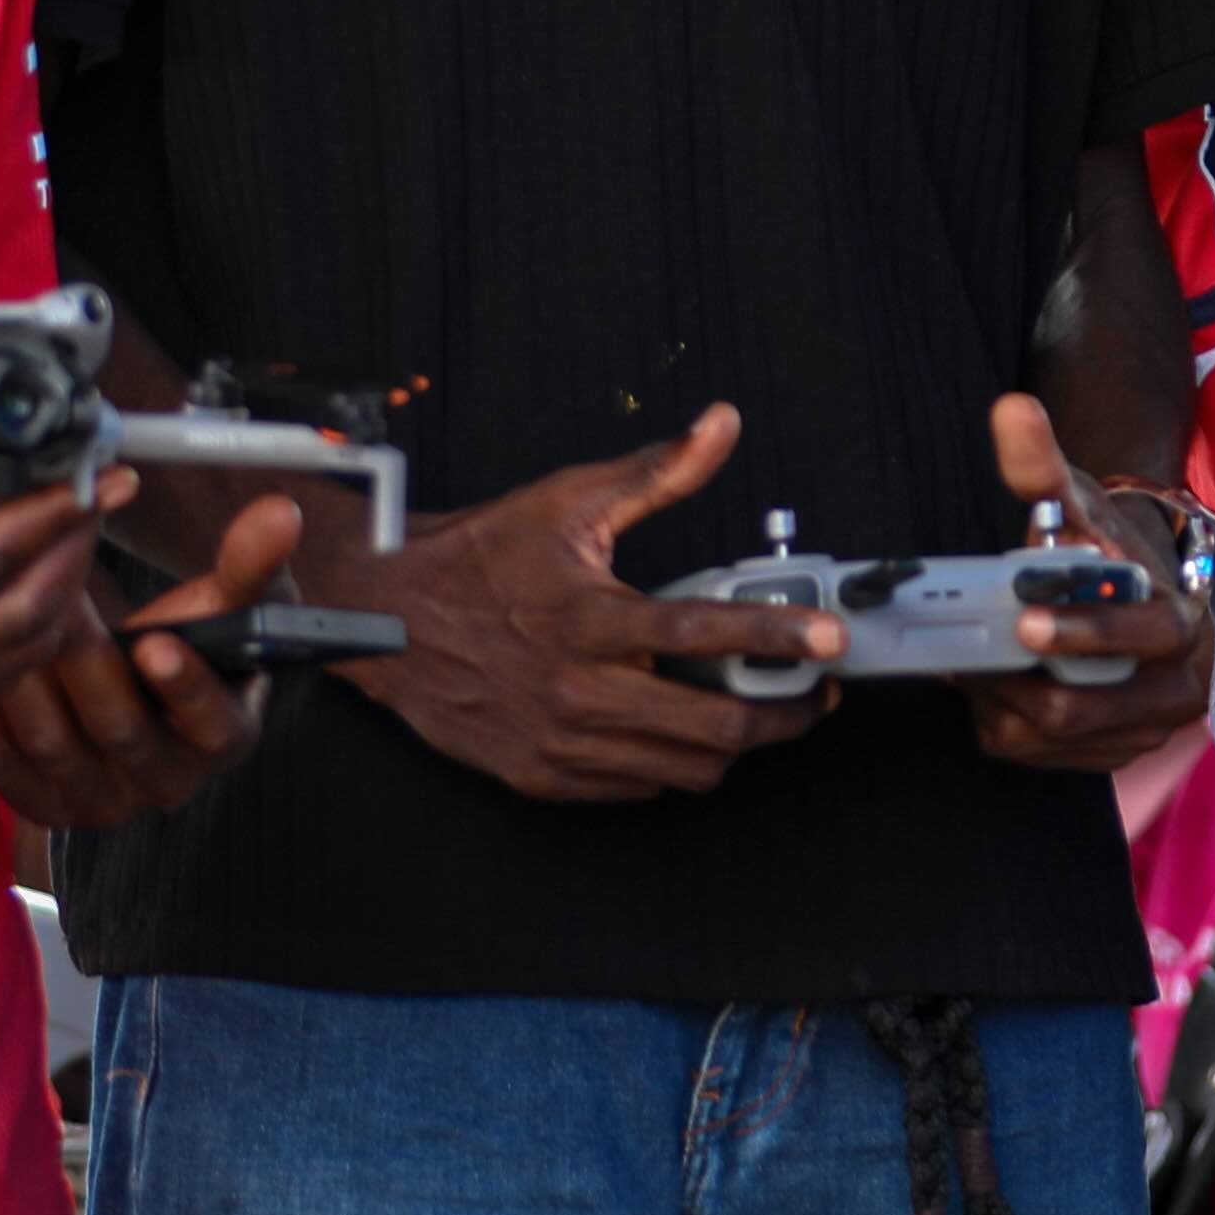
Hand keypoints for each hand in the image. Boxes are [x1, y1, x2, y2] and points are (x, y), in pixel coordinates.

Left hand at [0, 494, 288, 829]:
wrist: (127, 685)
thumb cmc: (182, 639)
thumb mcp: (220, 601)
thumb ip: (248, 562)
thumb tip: (281, 514)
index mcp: (224, 736)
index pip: (212, 725)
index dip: (185, 686)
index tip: (156, 644)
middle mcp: (165, 783)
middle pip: (120, 730)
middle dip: (86, 658)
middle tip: (58, 599)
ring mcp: (101, 801)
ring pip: (54, 745)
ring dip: (28, 677)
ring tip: (8, 619)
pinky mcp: (44, 804)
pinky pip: (3, 765)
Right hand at [336, 406, 835, 804]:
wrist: (385, 619)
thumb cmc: (479, 557)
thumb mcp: (568, 502)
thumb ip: (656, 472)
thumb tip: (719, 426)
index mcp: (591, 618)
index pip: (705, 632)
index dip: (777, 636)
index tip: (828, 641)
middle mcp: (579, 690)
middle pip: (713, 727)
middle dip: (781, 717)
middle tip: (810, 696)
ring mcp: (561, 743)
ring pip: (684, 770)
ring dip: (733, 747)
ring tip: (753, 713)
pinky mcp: (543, 776)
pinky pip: (638, 789)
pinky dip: (673, 765)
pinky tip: (678, 729)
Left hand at [973, 393, 1208, 771]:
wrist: (1133, 595)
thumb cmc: (1100, 547)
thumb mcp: (1078, 502)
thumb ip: (1041, 464)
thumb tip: (1011, 410)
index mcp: (1176, 621)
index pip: (1141, 637)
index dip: (1084, 630)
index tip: (1024, 621)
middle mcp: (1173, 687)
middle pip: (1083, 706)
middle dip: (1015, 680)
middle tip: (964, 654)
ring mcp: (1143, 728)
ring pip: (1053, 737)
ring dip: (999, 703)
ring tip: (965, 662)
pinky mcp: (1110, 754)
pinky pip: (1040, 756)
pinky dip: (1002, 724)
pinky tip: (985, 689)